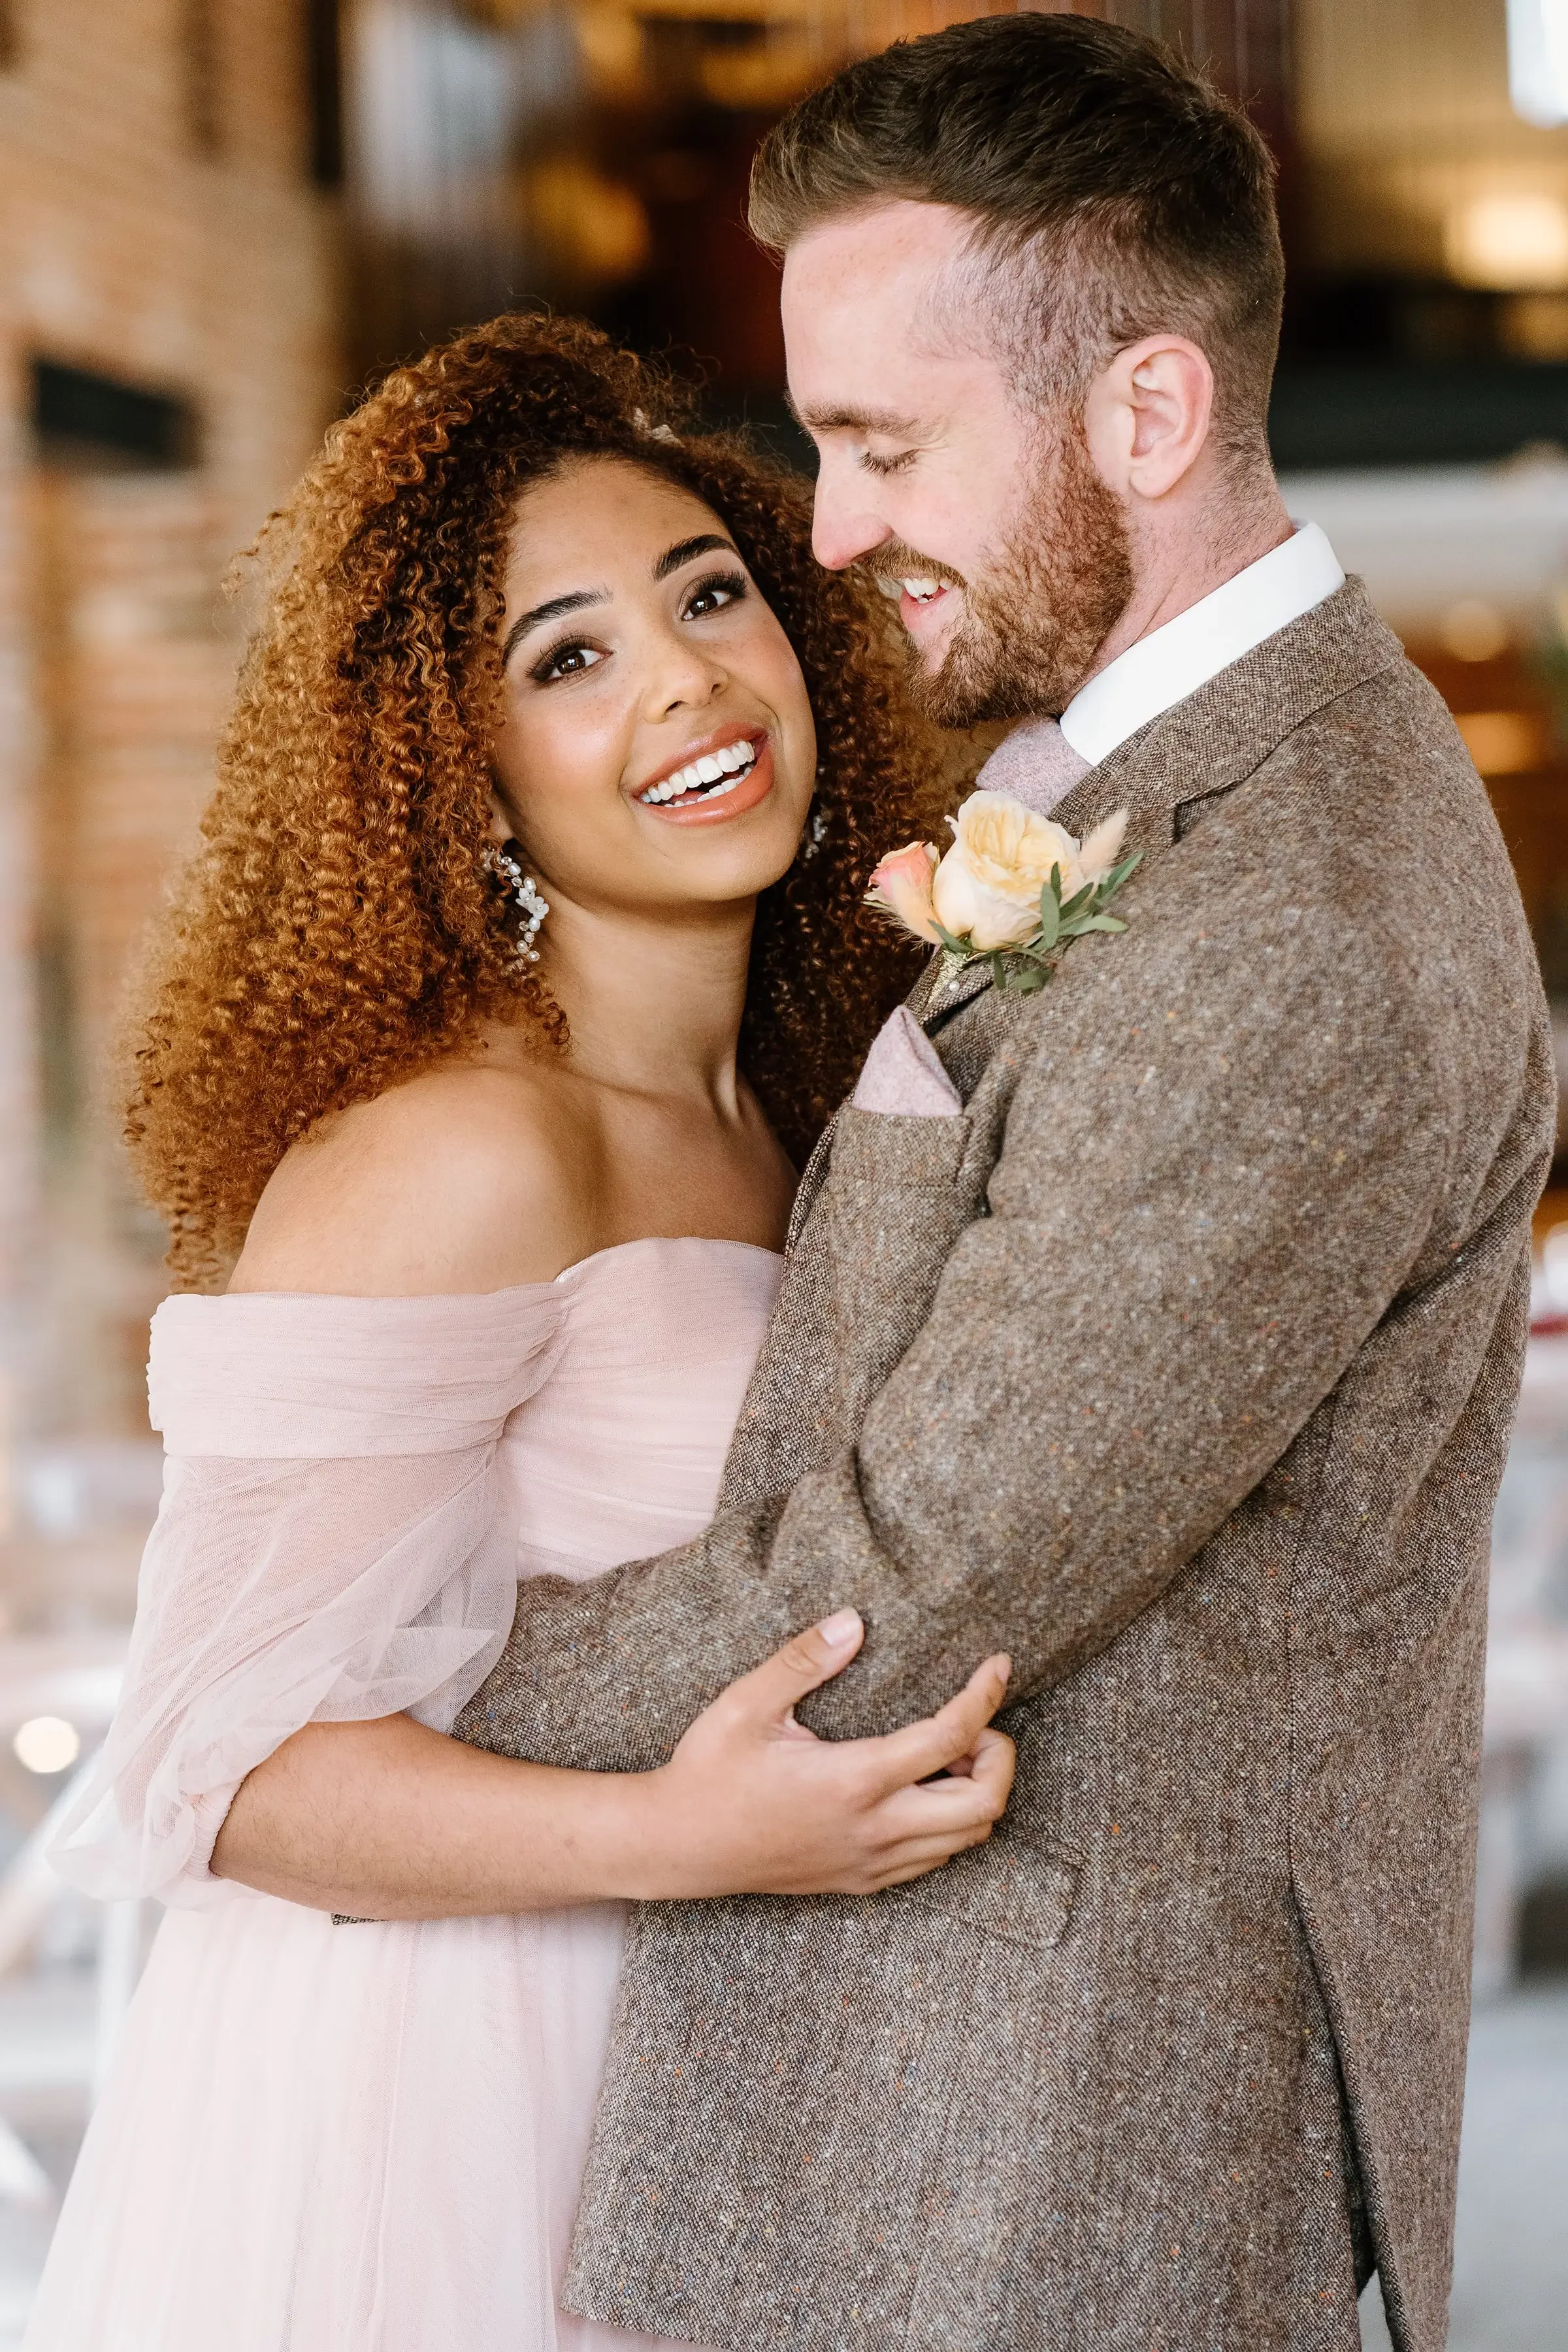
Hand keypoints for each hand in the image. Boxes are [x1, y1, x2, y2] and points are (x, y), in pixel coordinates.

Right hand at [629, 1609, 1014, 1898]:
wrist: (676, 1847)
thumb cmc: (707, 1771)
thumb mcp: (745, 1705)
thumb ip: (802, 1660)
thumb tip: (853, 1621)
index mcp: (853, 1780)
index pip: (950, 1738)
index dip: (985, 1697)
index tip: (997, 1665)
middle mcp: (873, 1829)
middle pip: (983, 1807)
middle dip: (999, 1758)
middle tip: (975, 1723)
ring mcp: (870, 1863)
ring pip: (965, 1840)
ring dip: (978, 1793)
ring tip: (950, 1752)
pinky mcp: (860, 1882)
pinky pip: (933, 1861)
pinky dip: (950, 1824)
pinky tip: (920, 1788)